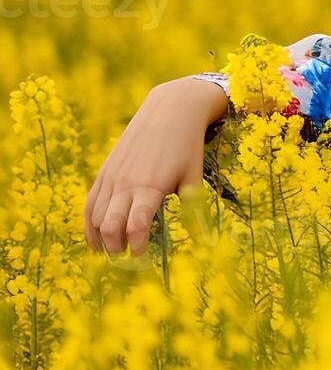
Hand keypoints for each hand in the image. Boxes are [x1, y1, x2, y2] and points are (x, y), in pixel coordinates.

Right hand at [84, 77, 228, 254]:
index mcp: (151, 187)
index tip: (141, 256)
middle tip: (124, 258)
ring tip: (109, 253)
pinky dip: (89, 222)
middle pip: (110, 225)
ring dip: (99, 238)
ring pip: (95, 216)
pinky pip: (90, 201)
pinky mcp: (105, 171)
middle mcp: (127, 183)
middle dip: (115, 246)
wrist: (169, 111)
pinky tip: (94, 237)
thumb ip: (193, 206)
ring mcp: (112, 177)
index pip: (136, 225)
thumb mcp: (195, 176)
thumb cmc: (187, 146)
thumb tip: (202, 237)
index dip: (136, 244)